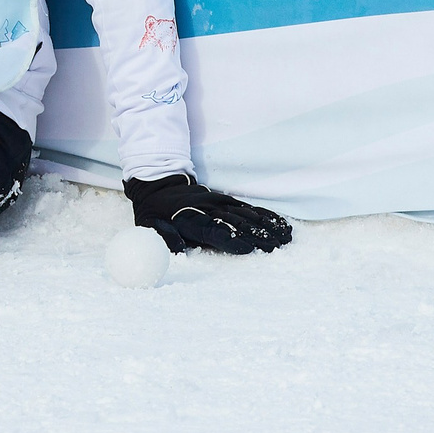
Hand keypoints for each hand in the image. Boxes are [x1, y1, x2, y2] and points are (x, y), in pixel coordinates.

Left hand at [124, 173, 290, 253]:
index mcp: (188, 218)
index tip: (247, 249)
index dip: (230, 239)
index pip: (212, 230)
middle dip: (256, 236)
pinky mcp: (228, 201)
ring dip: (267, 227)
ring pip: (247, 215)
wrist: (160, 184)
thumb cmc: (155, 212)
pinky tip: (281, 225)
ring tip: (284, 238)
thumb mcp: (149, 226)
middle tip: (275, 248)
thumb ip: (163, 237)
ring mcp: (220, 203)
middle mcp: (208, 209)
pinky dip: (267, 216)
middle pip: (236, 223)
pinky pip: (250, 209)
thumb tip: (177, 248)